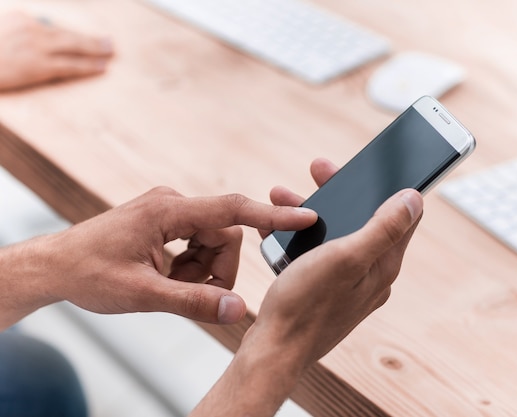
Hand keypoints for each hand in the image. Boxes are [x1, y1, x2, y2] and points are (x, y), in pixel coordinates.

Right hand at [0, 11, 113, 90]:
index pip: (51, 27)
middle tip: (109, 42)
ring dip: (95, 50)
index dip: (70, 35)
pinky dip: (88, 65)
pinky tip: (102, 66)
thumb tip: (39, 39)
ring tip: (110, 51)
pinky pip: (70, 65)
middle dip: (90, 39)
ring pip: (73, 47)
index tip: (84, 39)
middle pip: (67, 33)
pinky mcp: (39, 65)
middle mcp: (30, 27)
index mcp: (19, 18)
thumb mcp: (3, 33)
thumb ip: (19, 34)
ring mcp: (36, 46)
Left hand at [0, 187, 316, 327]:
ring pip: (213, 241)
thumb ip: (194, 302)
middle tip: (190, 293)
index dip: (271, 216)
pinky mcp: (167, 222)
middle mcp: (172, 204)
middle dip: (216, 269)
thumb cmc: (88, 273)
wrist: (54, 266)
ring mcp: (170, 212)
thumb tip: (239, 311)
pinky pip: (198, 243)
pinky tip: (167, 278)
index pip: (232, 210)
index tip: (304, 217)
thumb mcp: (142, 294)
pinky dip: (191, 266)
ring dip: (202, 270)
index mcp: (168, 211)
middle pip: (224, 234)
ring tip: (169, 286)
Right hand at [192, 158, 422, 416]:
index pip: (401, 215)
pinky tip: (281, 228)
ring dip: (314, 211)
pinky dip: (302, 235)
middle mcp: (371, 274)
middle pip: (365, 220)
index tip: (369, 164)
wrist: (273, 349)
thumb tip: (415, 198)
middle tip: (318, 169)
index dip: (387, 184)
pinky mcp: (326, 290)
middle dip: (341, 191)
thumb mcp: (346, 257)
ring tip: (284, 196)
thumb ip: (383, 227)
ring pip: (338, 234)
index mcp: (383, 264)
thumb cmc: (305, 305)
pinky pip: (319, 252)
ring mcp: (348, 283)